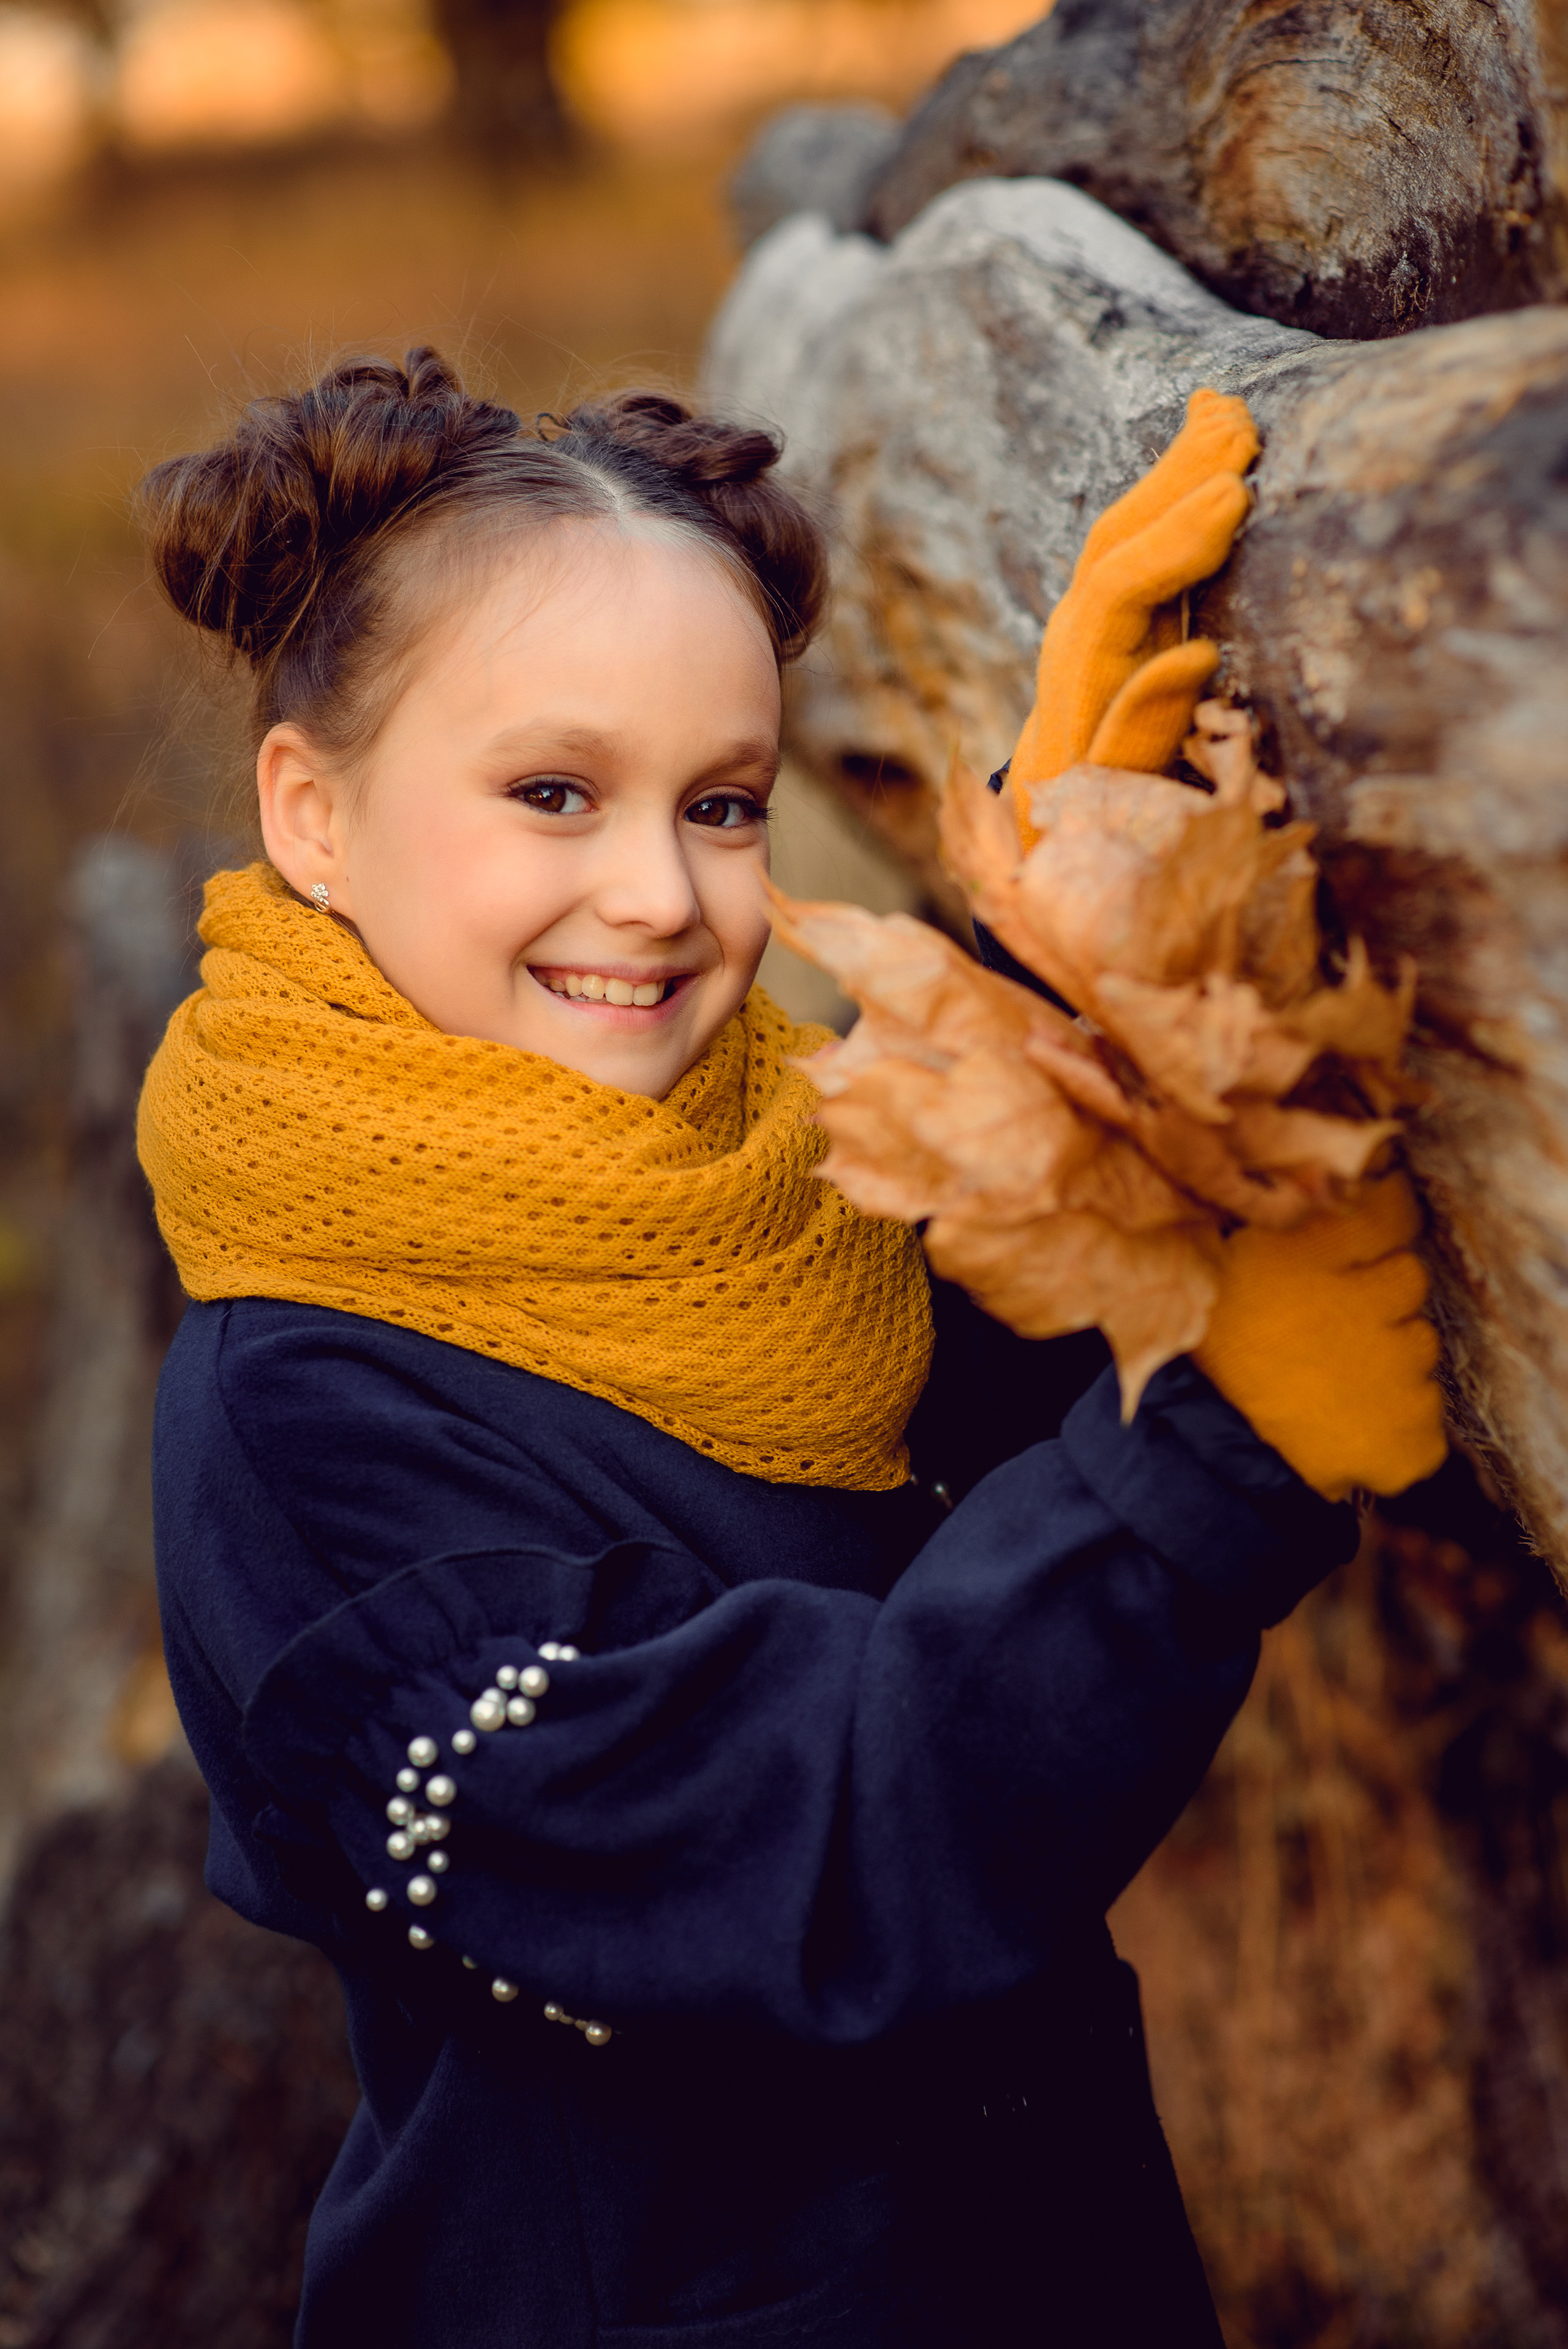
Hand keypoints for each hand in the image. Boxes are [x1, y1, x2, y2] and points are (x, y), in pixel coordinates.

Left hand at [1010, 389, 1259, 845]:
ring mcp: (1094, 620)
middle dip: (1178, 480)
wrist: (1058, 831)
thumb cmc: (1103, 829)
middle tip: (1239, 426)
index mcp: (1079, 679)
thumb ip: (1143, 733)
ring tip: (1228, 412)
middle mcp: (1078, 636)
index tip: (1234, 498)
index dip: (1176, 544)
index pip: (1119, 591)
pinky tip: (1211, 445)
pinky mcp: (1118, 616)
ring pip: (1130, 530)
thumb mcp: (1122, 797)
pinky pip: (1145, 541)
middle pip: (1118, 540)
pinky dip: (1178, 492)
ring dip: (1179, 470)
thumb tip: (1191, 656)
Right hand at [1191, 1170, 1447, 1501]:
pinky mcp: (1405, 1437)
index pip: (1385, 1212)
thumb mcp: (1222, 1270)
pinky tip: (1349, 1427)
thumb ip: (1274, 1225)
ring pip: (1420, 1347)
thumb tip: (1337, 1180)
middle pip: (1410, 1279)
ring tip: (1331, 1383)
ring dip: (1389, 1360)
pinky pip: (1427, 1415)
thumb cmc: (1199, 1359)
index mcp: (1306, 1256)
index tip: (1383, 1212)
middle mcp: (1359, 1304)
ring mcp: (1389, 1374)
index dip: (1388, 1210)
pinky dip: (1399, 1424)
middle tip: (1330, 1325)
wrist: (1192, 1463)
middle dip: (1382, 1297)